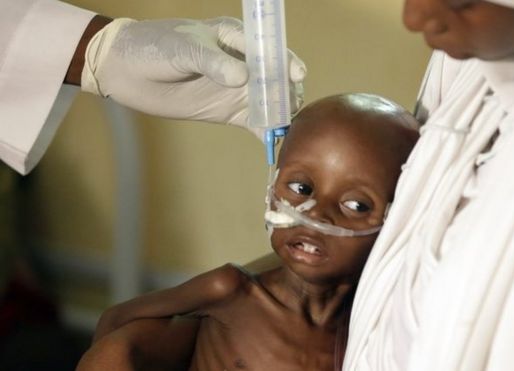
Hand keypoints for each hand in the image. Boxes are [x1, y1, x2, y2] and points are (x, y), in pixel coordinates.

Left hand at [81, 17, 305, 132]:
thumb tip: (242, 78)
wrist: (125, 70)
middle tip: (288, 109)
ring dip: (282, 114)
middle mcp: (244, 62)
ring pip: (272, 101)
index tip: (296, 76)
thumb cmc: (154, 46)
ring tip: (284, 128)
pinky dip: (267, 132)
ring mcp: (239, 88)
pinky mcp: (231, 111)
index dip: (286, 62)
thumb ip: (213, 62)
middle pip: (278, 78)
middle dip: (288, 92)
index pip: (270, 49)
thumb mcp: (184, 48)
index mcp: (236, 37)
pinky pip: (257, 122)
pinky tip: (274, 143)